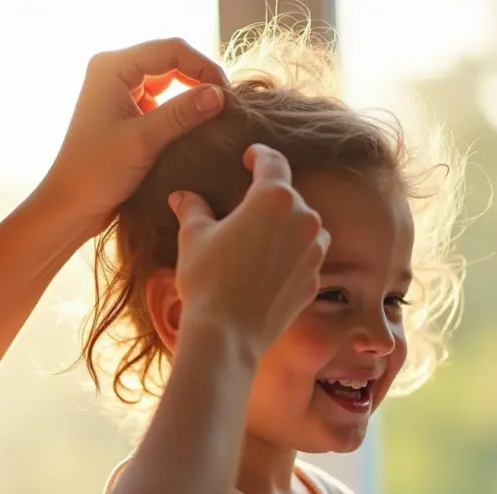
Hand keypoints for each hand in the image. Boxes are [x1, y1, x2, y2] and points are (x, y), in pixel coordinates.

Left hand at [43, 38, 227, 233]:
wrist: (71, 205)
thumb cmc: (98, 172)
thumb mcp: (144, 140)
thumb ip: (183, 114)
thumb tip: (221, 94)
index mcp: (112, 67)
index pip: (171, 50)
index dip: (203, 67)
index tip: (227, 95)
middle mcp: (114, 72)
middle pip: (170, 61)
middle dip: (199, 79)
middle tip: (225, 105)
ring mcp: (119, 92)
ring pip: (168, 81)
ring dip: (191, 96)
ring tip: (214, 116)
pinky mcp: (124, 112)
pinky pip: (160, 101)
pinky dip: (179, 111)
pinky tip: (195, 127)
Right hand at [170, 144, 329, 359]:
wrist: (228, 334)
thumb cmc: (208, 279)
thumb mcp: (194, 237)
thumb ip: (193, 209)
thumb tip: (182, 195)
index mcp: (274, 198)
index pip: (272, 162)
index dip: (259, 155)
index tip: (250, 156)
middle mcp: (304, 220)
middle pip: (289, 196)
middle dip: (268, 198)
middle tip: (244, 208)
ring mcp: (314, 252)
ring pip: (303, 226)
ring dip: (285, 227)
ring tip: (258, 240)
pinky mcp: (314, 281)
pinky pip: (305, 257)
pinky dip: (290, 256)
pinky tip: (266, 268)